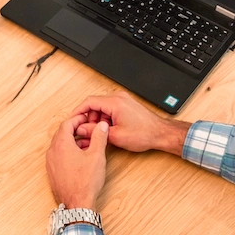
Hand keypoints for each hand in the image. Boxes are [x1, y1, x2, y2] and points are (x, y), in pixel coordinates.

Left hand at [46, 114, 109, 209]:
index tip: (86, 119)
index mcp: (61, 145)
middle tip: (88, 129)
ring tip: (88, 144)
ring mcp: (50, 163)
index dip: (77, 119)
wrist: (76, 205)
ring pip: (60, 145)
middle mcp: (52, 152)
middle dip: (75, 129)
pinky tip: (81, 157)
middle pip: (62, 133)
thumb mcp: (96, 156)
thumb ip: (99, 137)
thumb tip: (101, 125)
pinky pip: (59, 155)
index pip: (66, 124)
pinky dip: (68, 151)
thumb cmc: (86, 182)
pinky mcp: (52, 172)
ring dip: (73, 141)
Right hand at [73, 92, 190, 155]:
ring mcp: (123, 100)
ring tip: (101, 133)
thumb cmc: (144, 134)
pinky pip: (109, 109)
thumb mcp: (116, 136)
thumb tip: (81, 129)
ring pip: (101, 107)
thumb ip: (95, 132)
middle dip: (89, 118)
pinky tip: (109, 130)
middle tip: (88, 131)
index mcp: (115, 102)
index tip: (73, 120)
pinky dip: (105, 118)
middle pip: (94, 104)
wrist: (160, 133)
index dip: (78, 111)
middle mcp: (118, 98)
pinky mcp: (126, 105)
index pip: (89, 102)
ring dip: (98, 120)